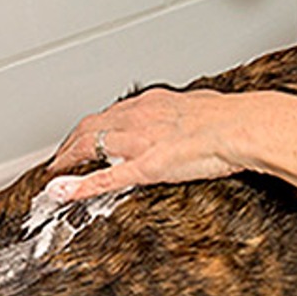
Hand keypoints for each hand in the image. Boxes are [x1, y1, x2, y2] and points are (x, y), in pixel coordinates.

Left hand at [46, 86, 261, 202]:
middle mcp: (138, 117)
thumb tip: (191, 114)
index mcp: (152, 103)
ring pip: (89, 147)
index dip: (92, 128)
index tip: (85, 137)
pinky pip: (104, 178)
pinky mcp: (144, 166)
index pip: (110, 114)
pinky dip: (78, 186)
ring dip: (67, 160)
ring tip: (55, 173)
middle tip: (60, 158)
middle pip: (90, 128)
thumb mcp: (201, 106)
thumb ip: (186, 113)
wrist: (241, 126)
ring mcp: (137, 142)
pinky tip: (61, 192)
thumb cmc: (230, 118)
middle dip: (71, 143)